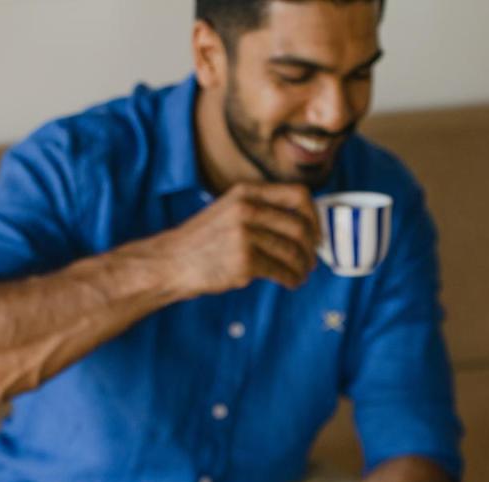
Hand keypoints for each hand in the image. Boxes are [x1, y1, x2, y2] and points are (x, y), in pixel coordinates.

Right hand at [158, 181, 319, 295]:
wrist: (172, 262)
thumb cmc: (203, 241)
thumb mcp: (229, 210)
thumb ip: (260, 210)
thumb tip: (302, 225)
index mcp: (247, 192)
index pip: (299, 195)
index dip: (315, 216)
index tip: (316, 234)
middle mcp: (247, 209)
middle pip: (299, 227)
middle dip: (311, 248)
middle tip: (311, 261)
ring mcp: (245, 235)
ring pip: (292, 251)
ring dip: (303, 267)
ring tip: (301, 275)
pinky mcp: (243, 261)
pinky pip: (281, 271)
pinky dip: (291, 279)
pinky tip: (291, 282)